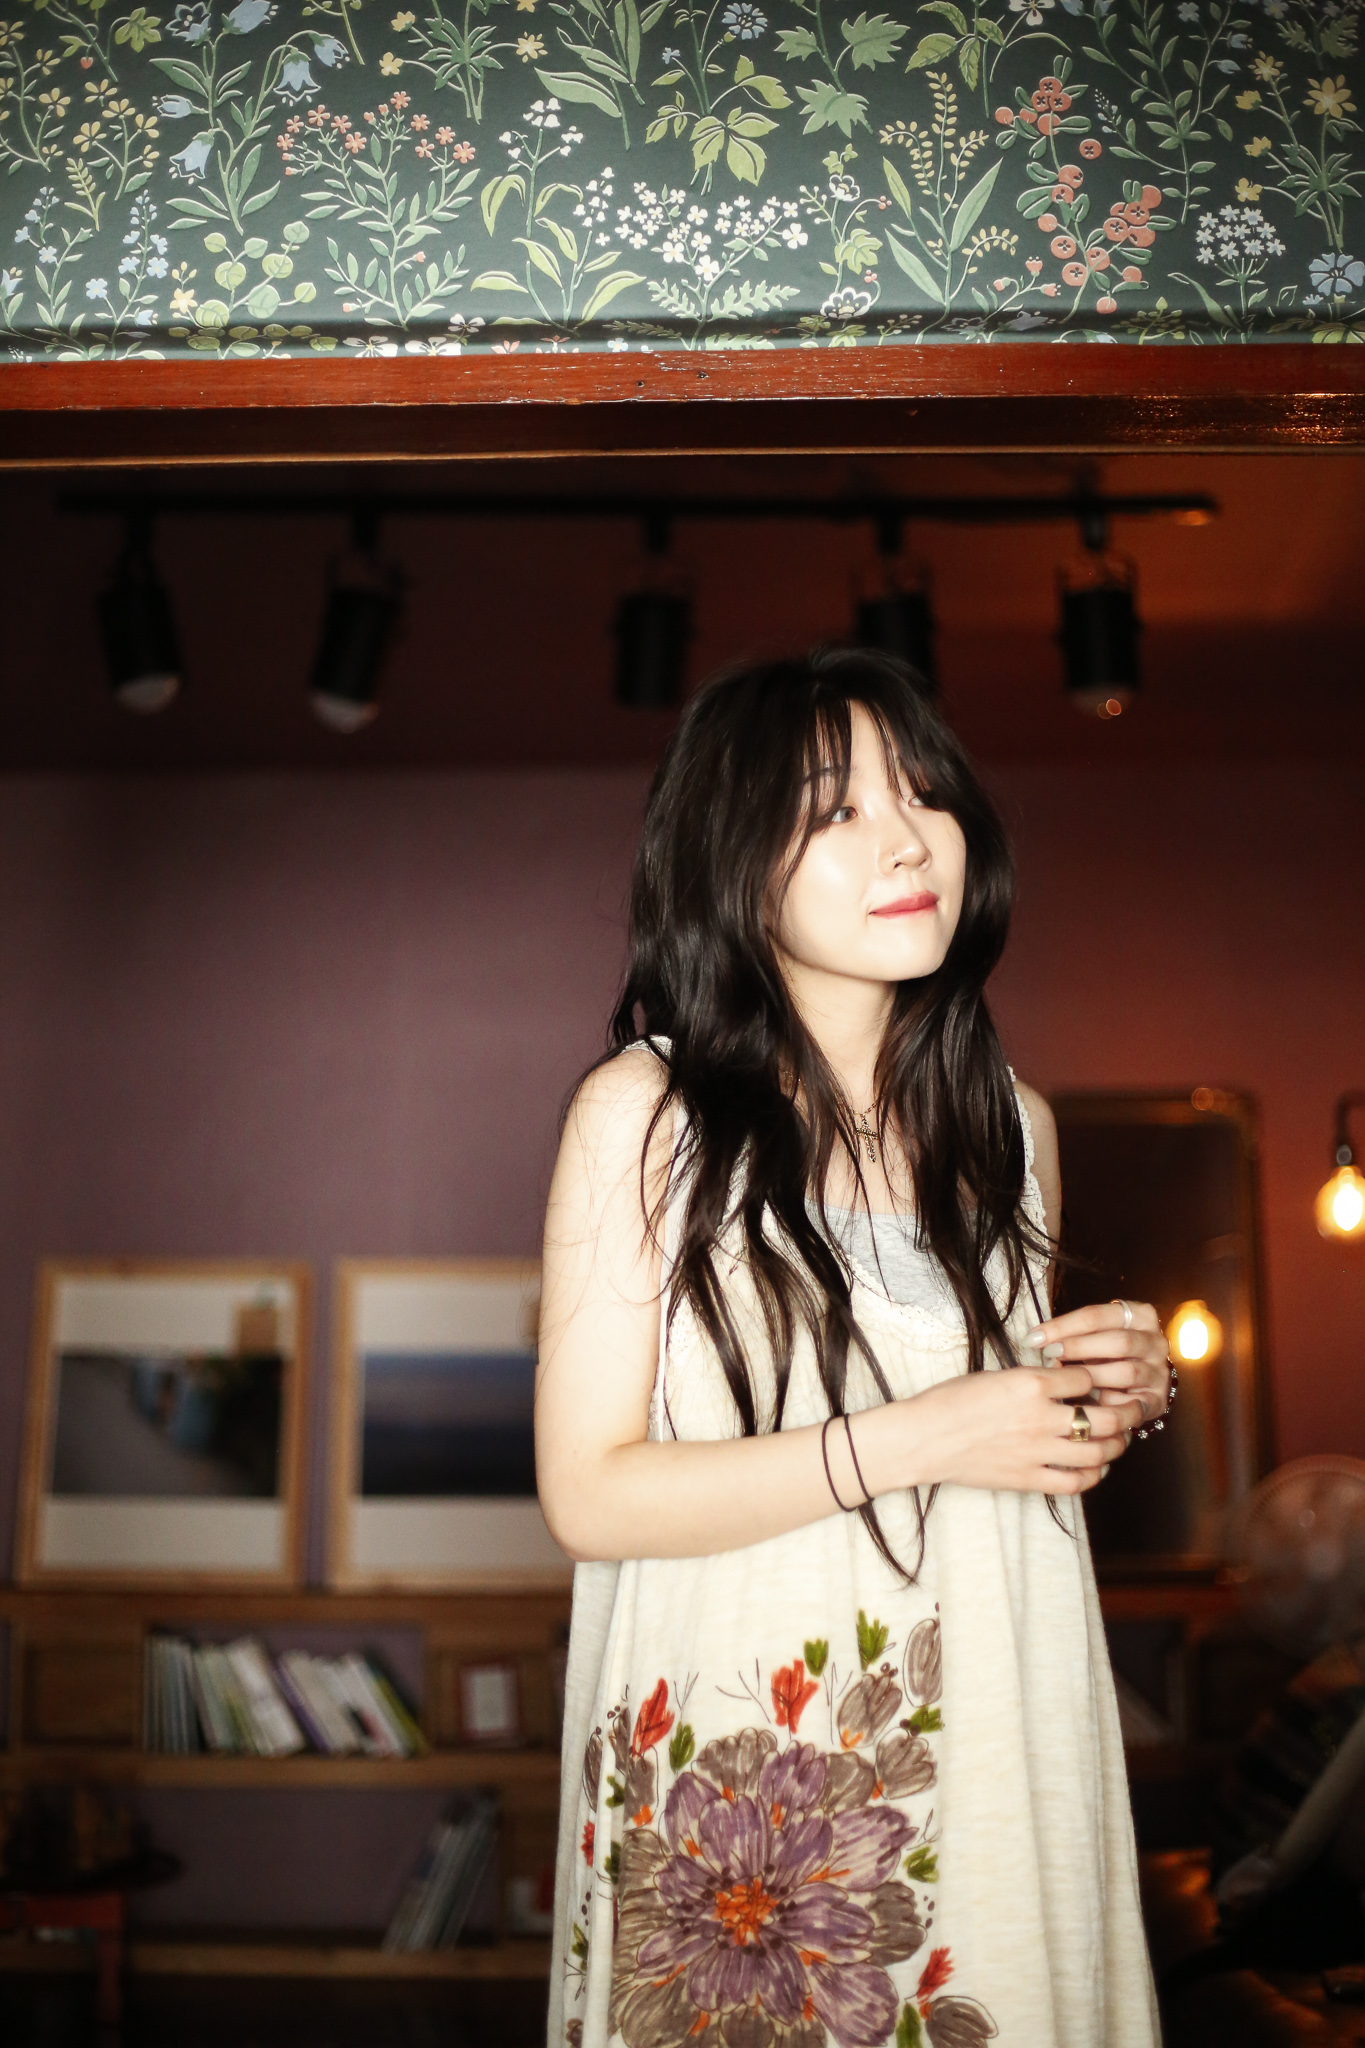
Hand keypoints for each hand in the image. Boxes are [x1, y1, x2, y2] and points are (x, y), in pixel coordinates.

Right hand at [904, 1363, 1143, 1496]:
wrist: (923, 1437)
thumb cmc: (951, 1400)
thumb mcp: (994, 1375)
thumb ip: (1031, 1380)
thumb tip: (1062, 1382)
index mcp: (1030, 1383)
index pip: (1085, 1377)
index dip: (1095, 1378)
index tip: (1098, 1381)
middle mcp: (1040, 1417)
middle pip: (1104, 1417)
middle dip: (1126, 1412)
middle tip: (1134, 1409)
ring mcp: (1036, 1451)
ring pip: (1097, 1451)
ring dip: (1115, 1445)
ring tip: (1119, 1439)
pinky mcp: (1029, 1478)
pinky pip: (1074, 1482)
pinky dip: (1093, 1475)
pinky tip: (1096, 1467)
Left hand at [1024, 1299, 1171, 1426]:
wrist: (1129, 1387)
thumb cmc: (1100, 1355)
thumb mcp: (1089, 1337)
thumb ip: (1070, 1336)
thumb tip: (1034, 1341)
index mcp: (1140, 1316)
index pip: (1098, 1315)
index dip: (1064, 1325)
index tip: (1034, 1337)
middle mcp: (1156, 1342)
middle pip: (1118, 1341)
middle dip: (1079, 1348)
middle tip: (1049, 1355)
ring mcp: (1159, 1372)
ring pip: (1127, 1371)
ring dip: (1092, 1376)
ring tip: (1066, 1381)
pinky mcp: (1157, 1401)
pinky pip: (1131, 1403)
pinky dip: (1108, 1402)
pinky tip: (1086, 1402)